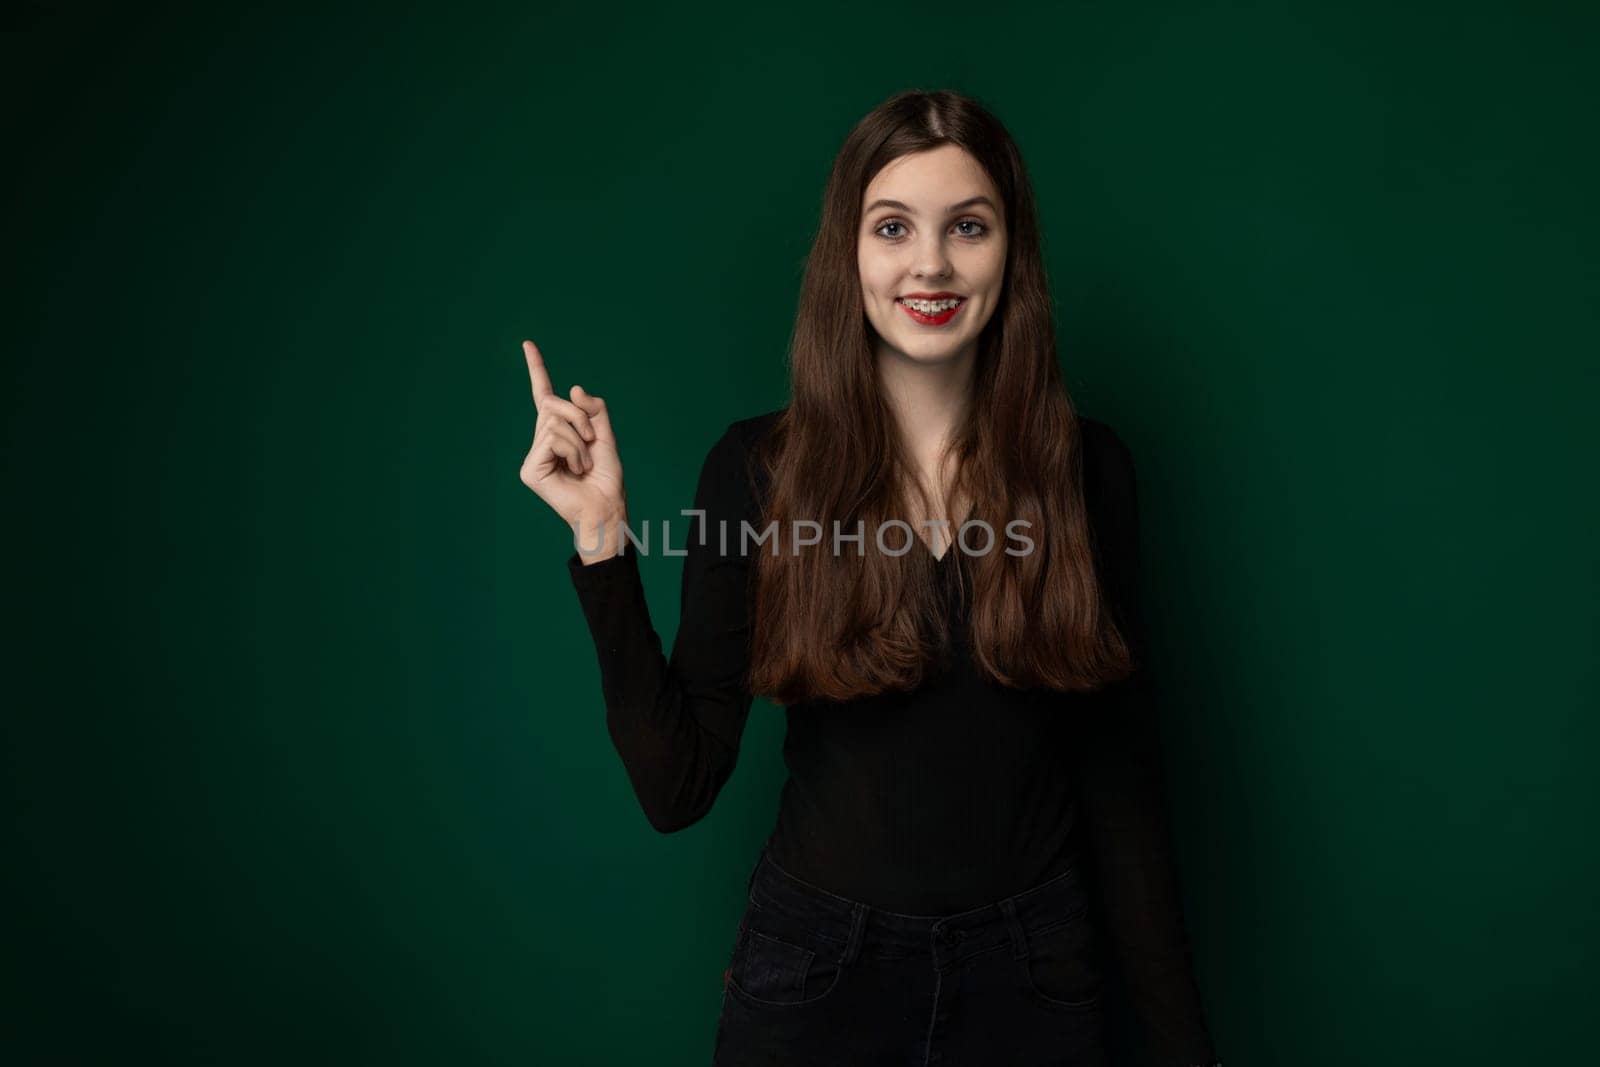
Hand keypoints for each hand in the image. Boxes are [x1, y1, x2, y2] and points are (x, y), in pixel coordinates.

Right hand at [517, 339, 625, 529]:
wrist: (606, 506)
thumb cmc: (606, 477)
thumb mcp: (605, 435)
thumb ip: (593, 410)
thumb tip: (572, 388)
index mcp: (557, 432)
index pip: (543, 396)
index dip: (537, 369)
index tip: (528, 344)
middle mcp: (541, 441)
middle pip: (552, 404)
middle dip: (580, 417)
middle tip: (591, 440)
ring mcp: (534, 456)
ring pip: (555, 422)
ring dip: (580, 440)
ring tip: (584, 463)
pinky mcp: (530, 469)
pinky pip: (552, 439)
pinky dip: (572, 450)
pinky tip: (575, 469)